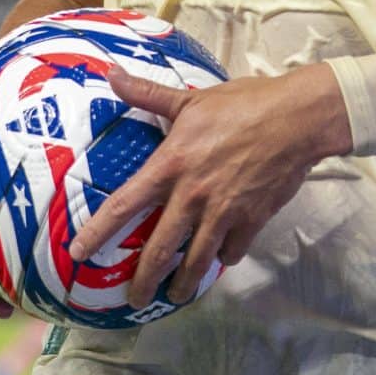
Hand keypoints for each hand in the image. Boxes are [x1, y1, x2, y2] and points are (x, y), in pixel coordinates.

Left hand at [69, 61, 352, 306]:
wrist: (296, 120)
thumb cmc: (242, 104)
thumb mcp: (190, 100)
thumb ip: (147, 94)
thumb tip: (110, 74)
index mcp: (170, 165)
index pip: (123, 206)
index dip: (97, 232)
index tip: (79, 254)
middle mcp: (191, 195)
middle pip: (159, 251)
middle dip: (143, 282)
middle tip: (134, 300)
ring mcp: (222, 212)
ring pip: (196, 262)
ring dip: (184, 283)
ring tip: (176, 295)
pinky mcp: (251, 221)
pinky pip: (232, 251)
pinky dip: (225, 256)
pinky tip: (221, 256)